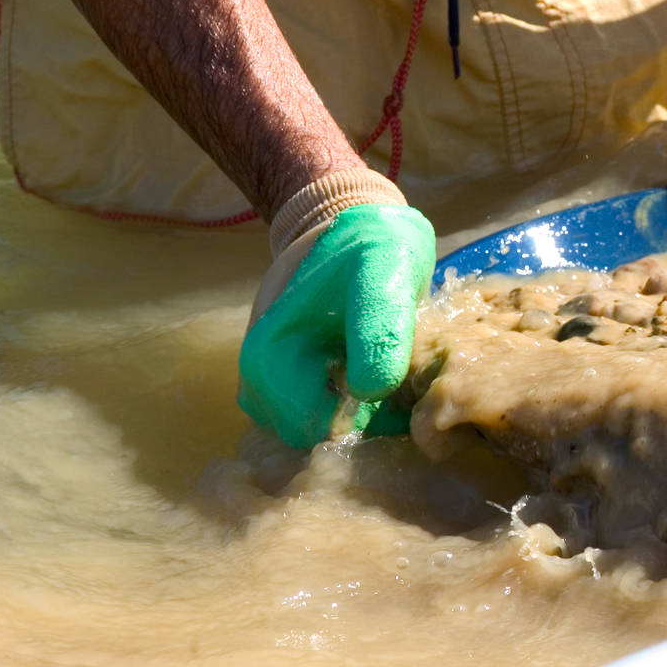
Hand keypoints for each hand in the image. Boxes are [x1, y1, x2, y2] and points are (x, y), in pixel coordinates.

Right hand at [238, 204, 435, 447]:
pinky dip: (359, 412)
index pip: (313, 430)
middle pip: (315, 439)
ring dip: (363, 419)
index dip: (365, 424)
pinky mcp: (294, 389)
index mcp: (268, 358)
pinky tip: (384, 378)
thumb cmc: (369, 245)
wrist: (354, 227)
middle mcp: (259, 383)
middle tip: (406, 386)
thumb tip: (369, 391)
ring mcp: (273, 388)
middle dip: (364, 424)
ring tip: (395, 376)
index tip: (404, 396)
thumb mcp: (384, 269)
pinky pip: (325, 421)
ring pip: (321, 434)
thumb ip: (379, 324)